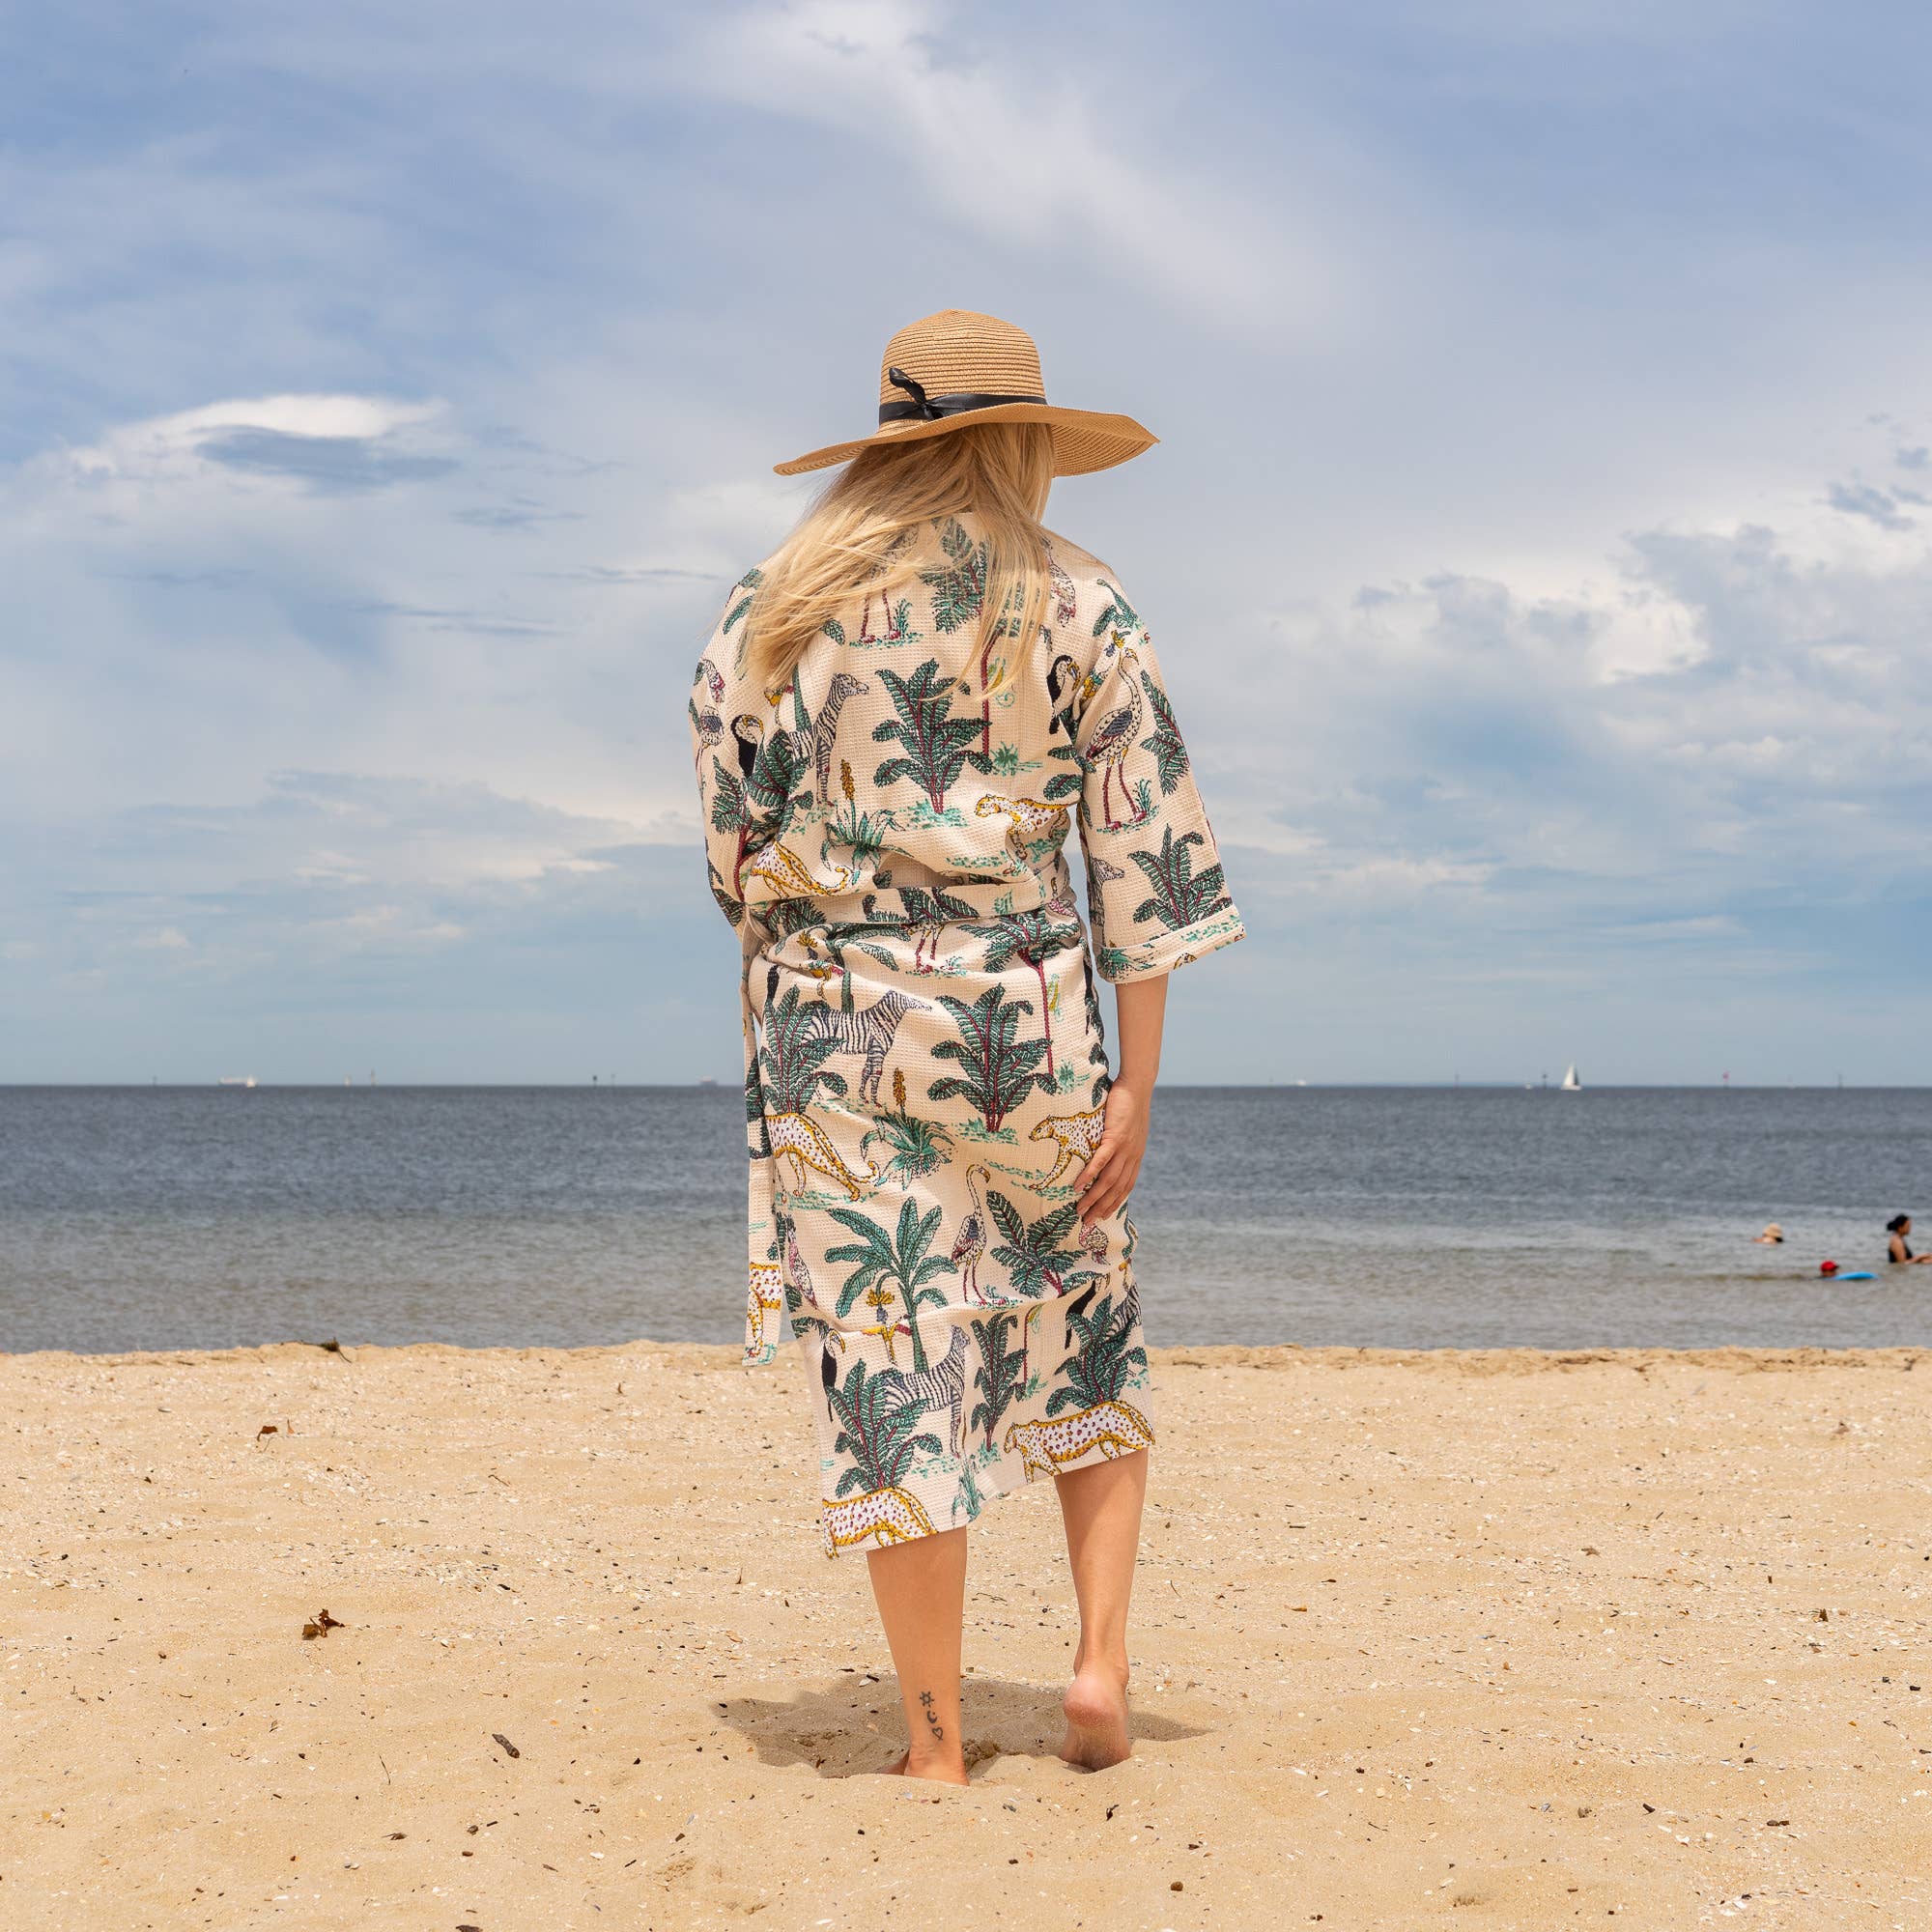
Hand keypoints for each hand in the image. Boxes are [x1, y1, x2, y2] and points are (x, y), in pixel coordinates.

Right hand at [1074, 1081, 1149, 1228]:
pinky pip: (1101, 1161)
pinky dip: (1089, 1175)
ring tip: (1080, 1210)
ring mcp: (1125, 1148)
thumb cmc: (1129, 1104)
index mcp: (1136, 1156)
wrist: (1138, 1086)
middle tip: (1088, 1222)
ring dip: (1093, 1198)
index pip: (1126, 1187)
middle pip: (1117, 1190)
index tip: (1102, 1216)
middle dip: (1102, 1208)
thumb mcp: (1129, 1129)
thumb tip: (1107, 1150)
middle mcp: (1133, 1156)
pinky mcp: (1115, 1137)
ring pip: (1108, 1180)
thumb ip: (1120, 1143)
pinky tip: (1078, 1186)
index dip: (1114, 1204)